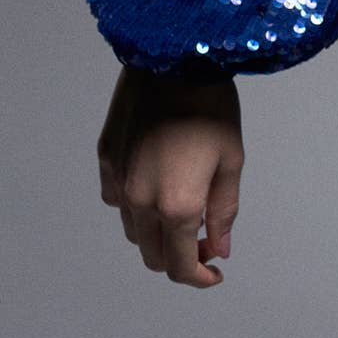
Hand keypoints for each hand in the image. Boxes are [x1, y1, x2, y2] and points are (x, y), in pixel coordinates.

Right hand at [96, 66, 244, 286]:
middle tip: (203, 239)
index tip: (213, 271)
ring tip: (181, 208)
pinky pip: (116, 198)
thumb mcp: (231, 162)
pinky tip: (155, 183)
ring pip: (133, 230)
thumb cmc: (212, 107)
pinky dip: (134, 205)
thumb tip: (218, 250)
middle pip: (152, 256)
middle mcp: (141, 201)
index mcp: (177, 206)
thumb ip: (223, 213)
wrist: (173, 60)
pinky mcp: (106, 159)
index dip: (198, 277)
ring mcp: (118, 180)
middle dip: (178, 258)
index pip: (179, 266)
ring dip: (156, 233)